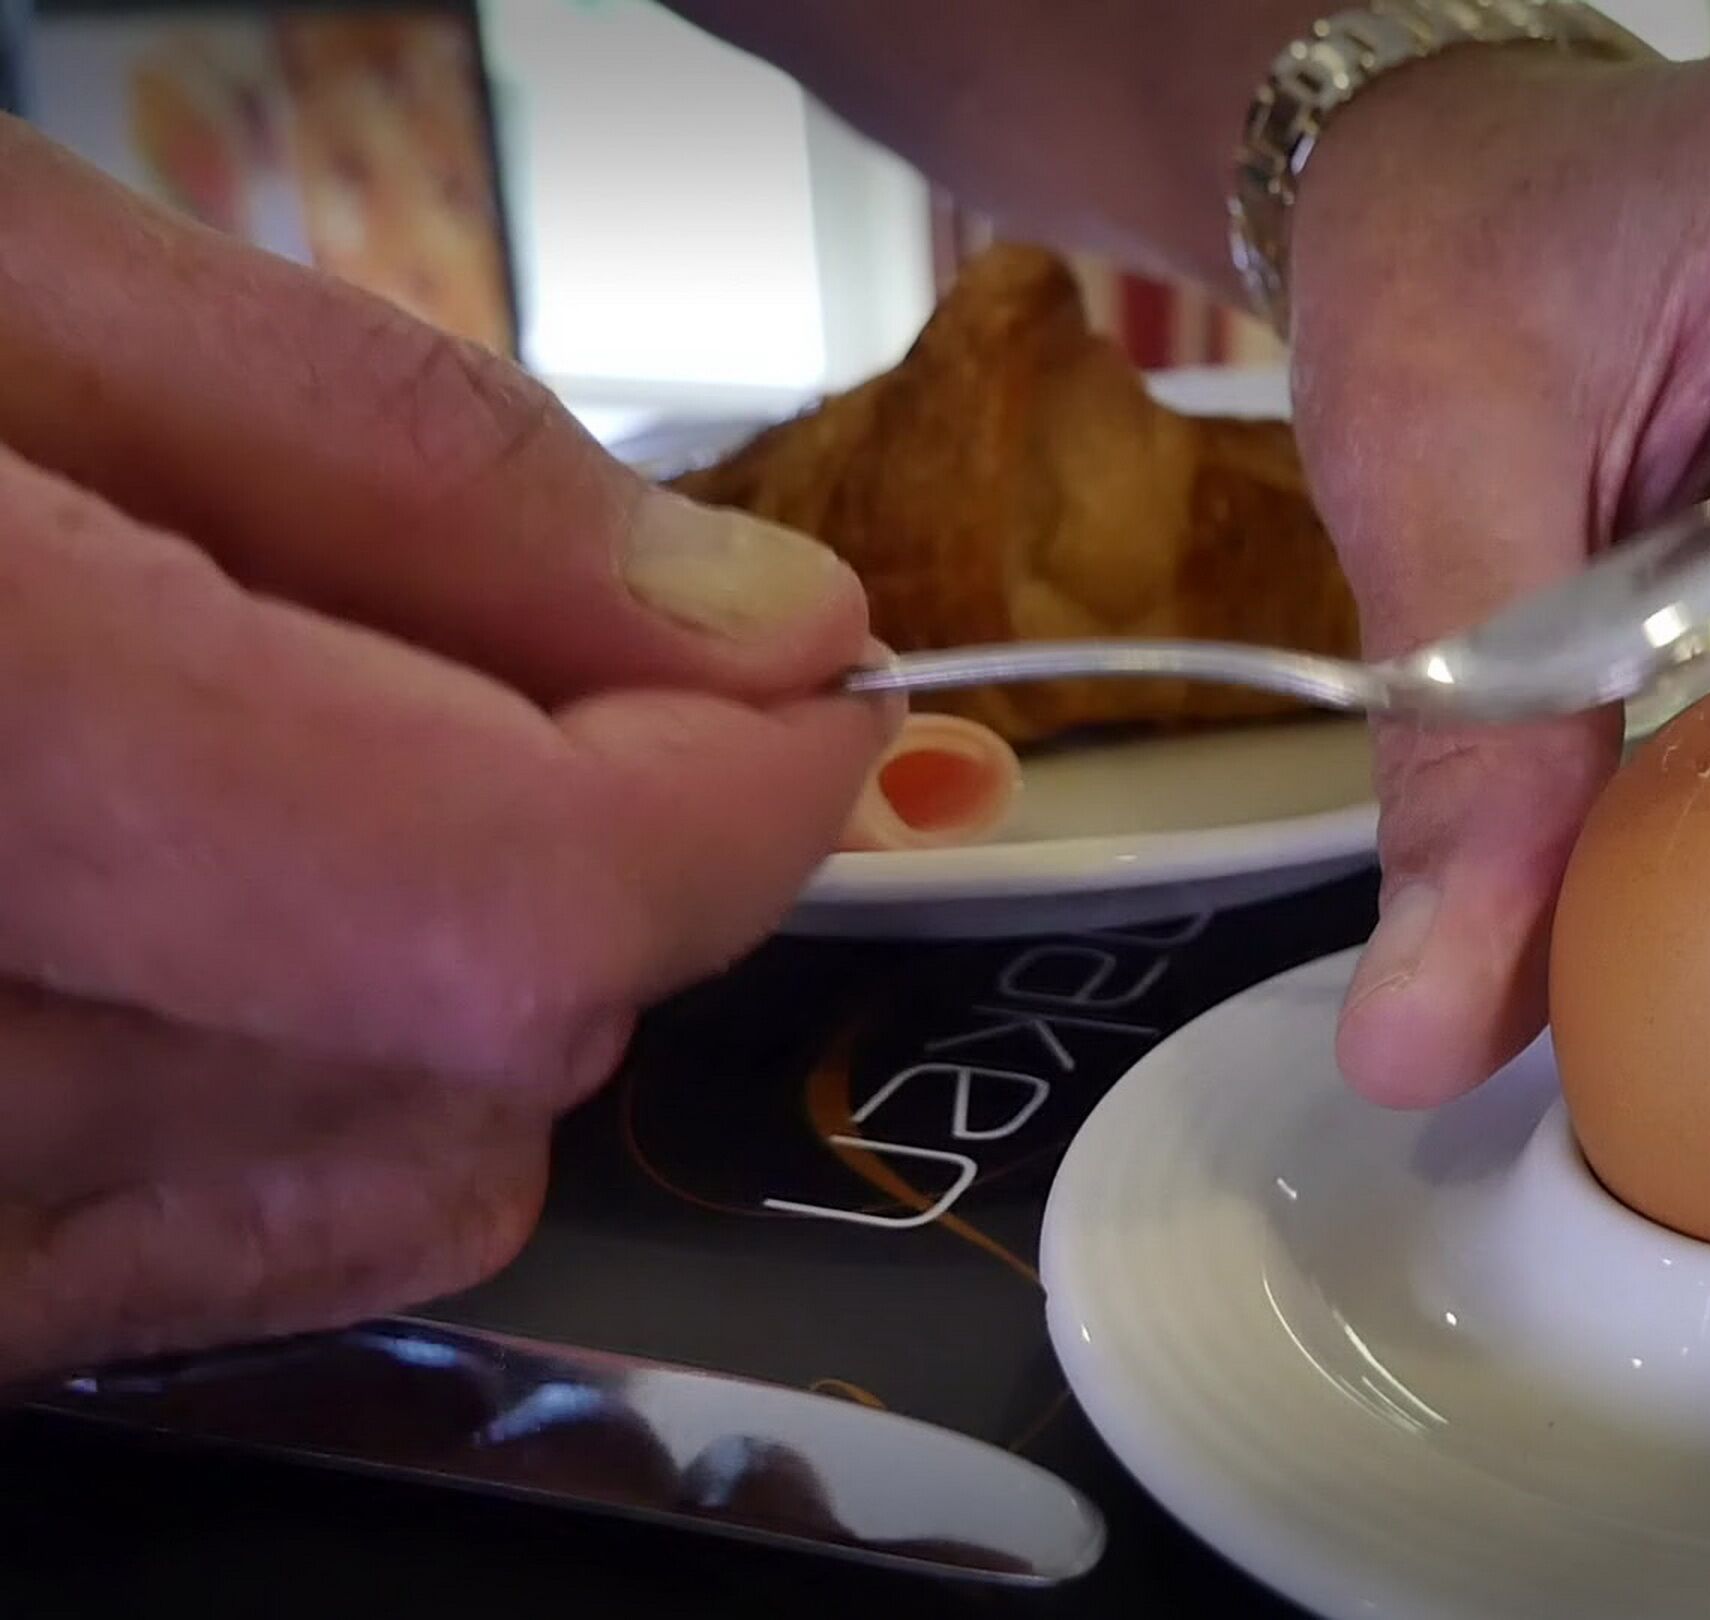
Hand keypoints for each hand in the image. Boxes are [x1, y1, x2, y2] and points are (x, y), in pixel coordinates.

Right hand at [0, 118, 888, 1378]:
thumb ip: (399, 467)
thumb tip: (757, 631)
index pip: (508, 903)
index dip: (730, 793)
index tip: (803, 688)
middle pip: (485, 1034)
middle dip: (574, 822)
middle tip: (434, 645)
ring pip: (407, 1159)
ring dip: (439, 948)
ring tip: (236, 747)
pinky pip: (245, 1255)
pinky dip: (317, 1087)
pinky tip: (200, 920)